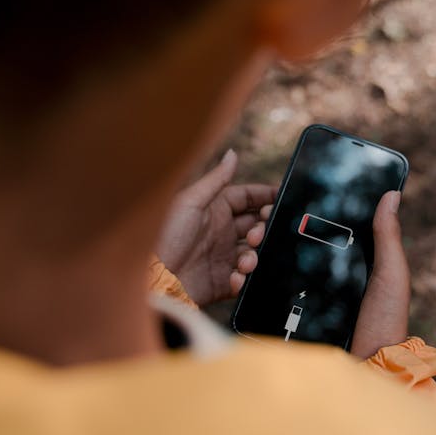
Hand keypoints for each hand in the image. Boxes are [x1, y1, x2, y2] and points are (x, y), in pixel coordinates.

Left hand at [158, 150, 276, 307]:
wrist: (154, 278)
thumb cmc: (165, 235)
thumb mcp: (191, 201)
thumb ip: (216, 178)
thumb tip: (233, 153)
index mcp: (214, 210)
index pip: (246, 198)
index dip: (264, 197)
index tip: (281, 196)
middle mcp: (220, 232)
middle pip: (255, 225)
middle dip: (263, 227)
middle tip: (258, 233)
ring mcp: (222, 257)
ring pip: (253, 252)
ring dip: (255, 255)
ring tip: (245, 260)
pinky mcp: (222, 282)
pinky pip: (244, 279)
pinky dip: (244, 278)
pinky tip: (235, 277)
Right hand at [238, 190, 410, 357]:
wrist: (369, 364)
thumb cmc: (386, 319)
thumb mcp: (390, 273)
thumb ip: (388, 236)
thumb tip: (392, 192)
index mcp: (342, 261)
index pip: (313, 229)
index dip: (293, 213)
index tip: (276, 198)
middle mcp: (318, 275)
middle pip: (285, 245)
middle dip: (264, 232)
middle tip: (257, 227)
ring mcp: (301, 296)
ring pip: (269, 267)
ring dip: (251, 255)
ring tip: (249, 247)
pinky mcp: (287, 316)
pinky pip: (263, 296)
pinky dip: (248, 285)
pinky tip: (240, 276)